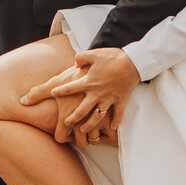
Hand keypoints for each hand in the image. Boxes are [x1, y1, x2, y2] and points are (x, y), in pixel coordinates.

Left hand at [21, 48, 139, 146]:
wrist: (133, 62)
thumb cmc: (112, 57)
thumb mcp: (93, 53)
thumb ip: (81, 58)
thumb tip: (75, 64)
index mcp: (89, 82)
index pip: (70, 88)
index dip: (60, 91)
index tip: (52, 94)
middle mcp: (97, 93)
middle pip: (82, 110)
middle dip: (73, 118)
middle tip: (67, 123)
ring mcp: (109, 98)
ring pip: (97, 116)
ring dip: (90, 125)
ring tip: (83, 130)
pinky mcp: (120, 100)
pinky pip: (118, 114)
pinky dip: (116, 122)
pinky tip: (112, 128)